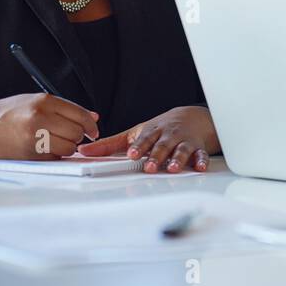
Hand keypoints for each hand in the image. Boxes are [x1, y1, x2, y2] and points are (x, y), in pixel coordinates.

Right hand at [0, 94, 99, 159]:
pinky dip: (53, 155)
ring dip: (66, 148)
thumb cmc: (3, 113)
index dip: (90, 125)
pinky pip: (54, 157)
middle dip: (77, 136)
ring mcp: (34, 136)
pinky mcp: (29, 153)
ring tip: (54, 142)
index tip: (93, 131)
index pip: (80, 113)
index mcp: (43, 101)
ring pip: (68, 147)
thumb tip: (92, 117)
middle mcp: (40, 117)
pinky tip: (42, 148)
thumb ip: (63, 108)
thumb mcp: (32, 101)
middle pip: (76, 132)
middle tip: (68, 136)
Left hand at [76, 105, 217, 172]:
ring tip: (173, 169)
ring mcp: (184, 141)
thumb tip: (84, 151)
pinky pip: (201, 154)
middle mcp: (168, 136)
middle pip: (162, 145)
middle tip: (150, 166)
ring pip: (181, 150)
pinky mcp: (198, 148)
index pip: (144, 139)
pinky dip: (202, 161)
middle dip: (157, 155)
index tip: (132, 154)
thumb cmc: (160, 128)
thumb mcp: (135, 132)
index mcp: (152, 132)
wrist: (192, 117)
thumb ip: (110, 144)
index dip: (138, 147)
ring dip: (178, 159)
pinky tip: (200, 167)